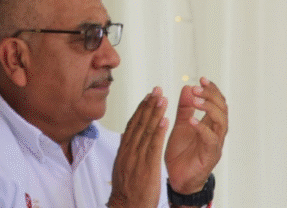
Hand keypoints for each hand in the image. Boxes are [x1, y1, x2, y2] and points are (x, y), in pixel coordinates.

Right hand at [108, 87, 167, 207]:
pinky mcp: (147, 165)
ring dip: (155, 113)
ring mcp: (138, 157)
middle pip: (139, 123)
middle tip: (156, 90)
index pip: (133, 124)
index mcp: (125, 149)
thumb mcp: (122, 166)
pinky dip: (159, 131)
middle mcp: (130, 150)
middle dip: (148, 105)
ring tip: (162, 98)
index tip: (148, 96)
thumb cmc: (126, 190)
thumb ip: (125, 150)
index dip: (141, 109)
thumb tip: (126, 136)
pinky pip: (154, 145)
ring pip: (147, 130)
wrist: (126, 206)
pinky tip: (165, 120)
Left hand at [164, 77, 227, 194]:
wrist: (177, 178)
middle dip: (212, 96)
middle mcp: (216, 133)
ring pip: (222, 123)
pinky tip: (191, 121)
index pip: (218, 103)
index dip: (212, 90)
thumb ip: (185, 108)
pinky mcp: (210, 156)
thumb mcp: (180, 125)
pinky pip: (211, 141)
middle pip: (223, 110)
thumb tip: (188, 87)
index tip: (202, 79)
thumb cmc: (181, 152)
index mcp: (209, 125)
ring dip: (209, 109)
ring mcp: (215, 145)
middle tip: (198, 87)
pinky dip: (202, 129)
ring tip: (195, 101)